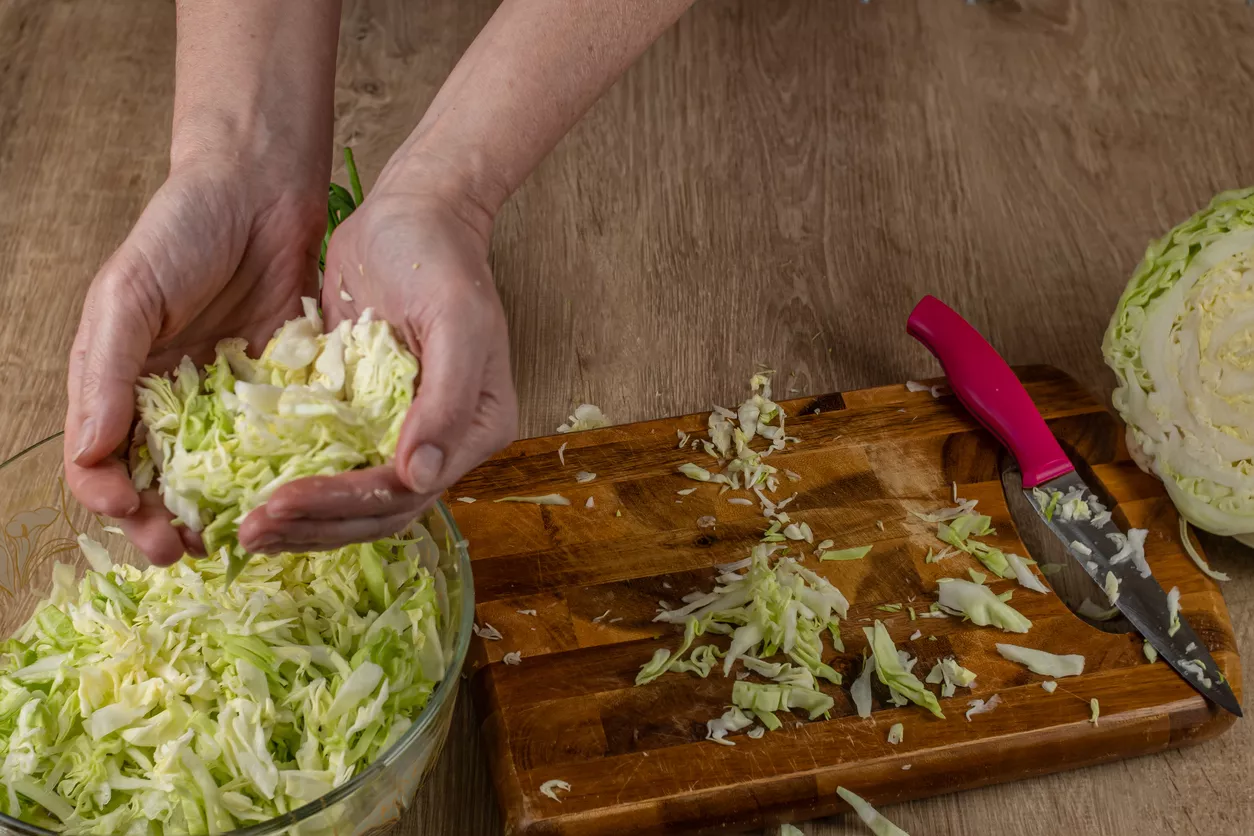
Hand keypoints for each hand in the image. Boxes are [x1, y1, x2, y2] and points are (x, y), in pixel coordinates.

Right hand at [65, 156, 325, 564]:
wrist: (260, 191)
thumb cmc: (179, 233)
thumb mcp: (129, 295)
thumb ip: (106, 371)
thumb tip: (91, 452)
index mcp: (117, 382)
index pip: (100, 461)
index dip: (110, 497)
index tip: (137, 516)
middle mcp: (168, 400)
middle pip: (156, 482)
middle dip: (162, 523)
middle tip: (186, 550)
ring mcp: (224, 400)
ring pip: (215, 476)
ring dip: (218, 512)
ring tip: (233, 538)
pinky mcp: (278, 393)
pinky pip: (273, 446)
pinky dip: (273, 475)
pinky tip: (286, 495)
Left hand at [238, 161, 518, 552]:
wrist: (412, 213)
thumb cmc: (438, 258)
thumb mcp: (455, 322)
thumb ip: (448, 400)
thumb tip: (422, 477)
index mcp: (475, 430)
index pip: (406, 491)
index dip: (343, 505)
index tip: (281, 501)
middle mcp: (442, 444)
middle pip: (377, 512)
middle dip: (313, 526)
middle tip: (249, 533)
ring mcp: (401, 435)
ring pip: (351, 502)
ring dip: (301, 520)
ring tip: (245, 529)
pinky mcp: (363, 418)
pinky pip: (331, 466)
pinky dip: (295, 486)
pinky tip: (252, 495)